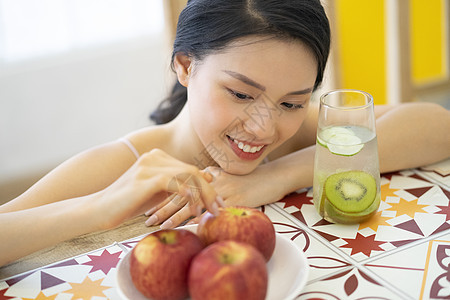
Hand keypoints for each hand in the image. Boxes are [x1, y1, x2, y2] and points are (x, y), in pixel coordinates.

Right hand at [93, 149, 219, 229]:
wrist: (98, 209)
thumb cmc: (128, 203)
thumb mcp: (158, 193)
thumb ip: (179, 184)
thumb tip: (208, 177)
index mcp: (157, 157)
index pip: (190, 169)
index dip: (207, 186)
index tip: (218, 204)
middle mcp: (154, 156)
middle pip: (192, 171)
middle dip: (209, 191)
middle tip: (219, 209)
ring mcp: (148, 165)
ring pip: (186, 175)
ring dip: (201, 195)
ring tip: (207, 212)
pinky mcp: (144, 178)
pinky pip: (173, 182)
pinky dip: (187, 194)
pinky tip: (193, 206)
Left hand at [144, 163, 283, 227]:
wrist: (275, 175)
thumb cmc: (251, 177)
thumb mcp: (229, 175)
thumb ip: (212, 178)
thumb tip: (199, 184)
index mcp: (208, 175)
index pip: (180, 186)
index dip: (164, 196)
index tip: (149, 206)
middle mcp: (212, 181)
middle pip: (182, 193)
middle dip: (162, 207)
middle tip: (146, 218)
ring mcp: (223, 190)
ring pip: (193, 202)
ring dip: (175, 215)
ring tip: (160, 225)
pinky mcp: (235, 199)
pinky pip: (213, 210)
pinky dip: (198, 218)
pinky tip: (187, 227)